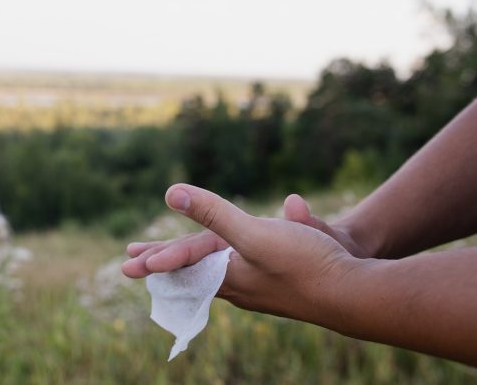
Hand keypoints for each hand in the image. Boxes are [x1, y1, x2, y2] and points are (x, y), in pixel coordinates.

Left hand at [122, 184, 361, 323]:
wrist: (356, 292)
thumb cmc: (305, 263)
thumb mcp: (253, 234)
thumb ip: (213, 213)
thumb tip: (171, 194)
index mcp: (227, 276)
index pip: (183, 265)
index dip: (158, 258)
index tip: (131, 261)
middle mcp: (239, 287)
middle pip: (195, 274)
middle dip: (169, 265)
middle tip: (144, 264)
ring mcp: (261, 288)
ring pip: (218, 276)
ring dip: (195, 266)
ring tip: (184, 265)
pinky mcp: (281, 283)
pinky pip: (241, 276)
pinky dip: (225, 267)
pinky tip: (233, 268)